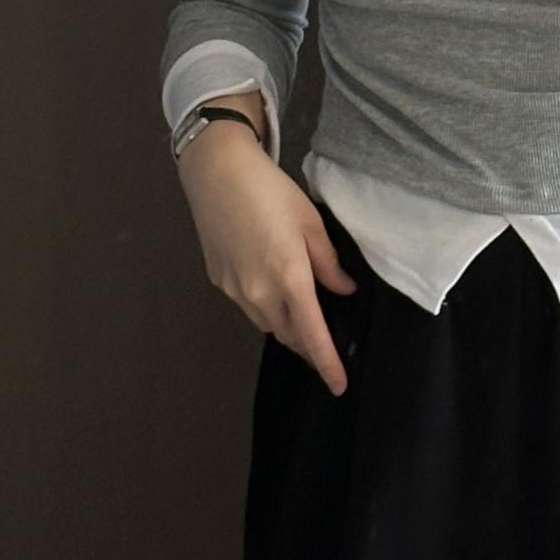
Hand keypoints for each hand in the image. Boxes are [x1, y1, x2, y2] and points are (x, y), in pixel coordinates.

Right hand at [178, 133, 359, 395]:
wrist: (217, 173)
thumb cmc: (271, 191)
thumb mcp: (311, 223)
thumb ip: (328, 264)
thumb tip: (342, 291)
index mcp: (289, 277)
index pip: (312, 335)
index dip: (327, 364)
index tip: (339, 386)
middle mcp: (259, 292)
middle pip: (289, 335)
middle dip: (308, 343)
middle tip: (325, 340)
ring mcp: (234, 289)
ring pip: (267, 323)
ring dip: (287, 325)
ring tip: (301, 311)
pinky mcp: (218, 281)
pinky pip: (248, 306)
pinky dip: (266, 306)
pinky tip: (270, 285)